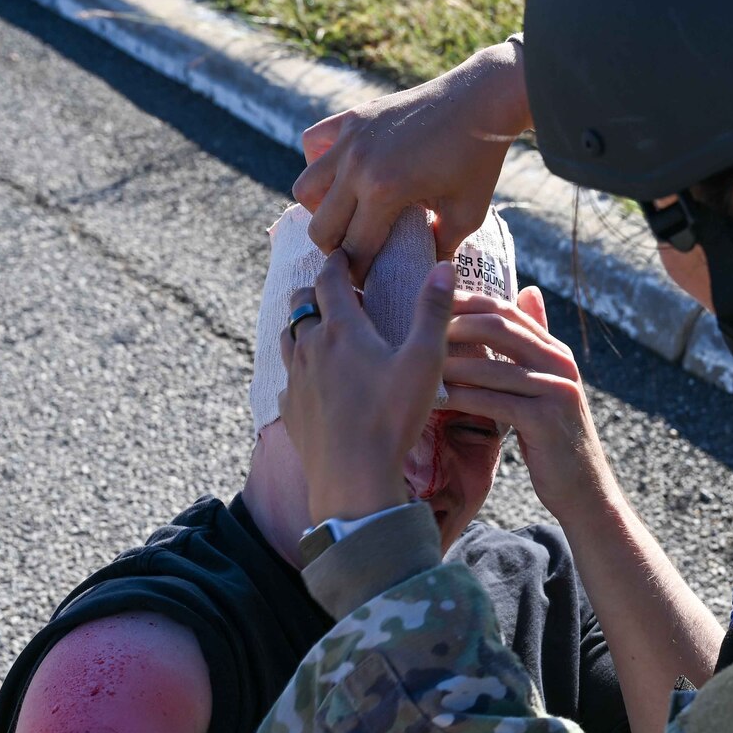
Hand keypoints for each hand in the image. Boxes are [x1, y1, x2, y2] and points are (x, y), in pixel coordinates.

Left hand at [278, 251, 455, 524]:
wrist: (353, 477)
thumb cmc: (393, 416)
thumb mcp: (425, 360)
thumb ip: (434, 310)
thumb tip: (444, 266)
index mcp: (342, 329)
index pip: (329, 280)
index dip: (337, 262)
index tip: (344, 255)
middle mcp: (310, 347)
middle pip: (300, 304)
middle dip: (316, 292)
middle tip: (340, 294)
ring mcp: (295, 379)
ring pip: (288, 338)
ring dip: (304, 327)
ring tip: (326, 332)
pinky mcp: (290, 409)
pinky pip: (288, 377)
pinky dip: (300, 367)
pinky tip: (318, 380)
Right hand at [294, 41, 531, 280]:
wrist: (481, 101)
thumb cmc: (478, 159)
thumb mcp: (467, 213)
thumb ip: (441, 246)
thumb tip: (426, 274)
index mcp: (384, 191)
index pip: (355, 249)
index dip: (361, 273)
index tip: (369, 281)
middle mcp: (357, 165)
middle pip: (322, 227)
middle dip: (337, 249)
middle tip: (357, 252)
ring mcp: (351, 138)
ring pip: (306, 188)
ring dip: (321, 209)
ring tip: (347, 215)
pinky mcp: (353, 117)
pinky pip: (313, 143)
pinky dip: (319, 162)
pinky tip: (344, 173)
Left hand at [440, 286, 625, 521]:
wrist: (582, 486)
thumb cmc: (552, 435)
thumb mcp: (546, 385)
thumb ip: (535, 343)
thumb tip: (528, 291)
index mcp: (556, 351)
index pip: (508, 311)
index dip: (468, 301)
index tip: (432, 300)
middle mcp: (560, 364)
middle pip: (501, 328)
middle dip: (456, 325)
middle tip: (418, 329)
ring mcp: (556, 390)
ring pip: (494, 366)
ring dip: (452, 364)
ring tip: (418, 364)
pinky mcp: (546, 420)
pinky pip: (495, 402)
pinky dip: (463, 398)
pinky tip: (436, 399)